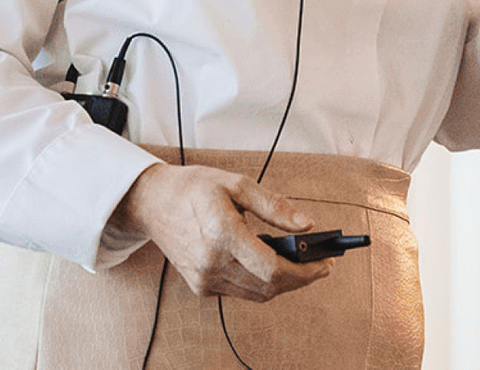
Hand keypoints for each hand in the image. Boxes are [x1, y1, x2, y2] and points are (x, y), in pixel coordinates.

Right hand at [111, 163, 332, 301]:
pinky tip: (269, 266)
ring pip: (257, 294)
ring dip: (283, 284)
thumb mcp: (237, 184)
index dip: (304, 271)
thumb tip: (306, 224)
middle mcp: (211, 262)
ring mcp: (204, 278)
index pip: (272, 268)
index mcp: (222, 233)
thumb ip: (274, 206)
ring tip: (301, 265)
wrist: (154, 202)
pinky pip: (241, 292)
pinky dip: (261, 283)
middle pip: (269, 286)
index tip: (325, 264)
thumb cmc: (195, 188)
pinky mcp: (200, 286)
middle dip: (301, 279)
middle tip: (320, 265)